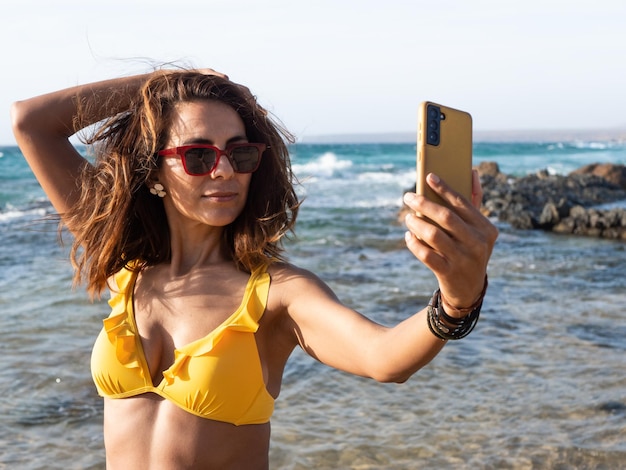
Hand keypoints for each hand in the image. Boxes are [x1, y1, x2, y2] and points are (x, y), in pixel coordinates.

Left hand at [403, 170, 497, 312]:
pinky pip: (427, 255)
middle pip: (446, 217)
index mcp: (486, 229)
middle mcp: (478, 243)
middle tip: (408, 197)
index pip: (463, 203)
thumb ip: (474, 202)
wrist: (469, 289)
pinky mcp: (449, 273)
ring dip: (417, 223)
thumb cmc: (470, 249)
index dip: (444, 188)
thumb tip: (471, 171)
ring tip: (408, 217)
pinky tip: (409, 236)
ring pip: (434, 235)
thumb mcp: (478, 230)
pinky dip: (415, 244)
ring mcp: (464, 260)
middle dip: (424, 204)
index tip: (429, 176)